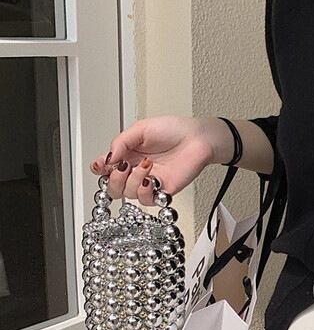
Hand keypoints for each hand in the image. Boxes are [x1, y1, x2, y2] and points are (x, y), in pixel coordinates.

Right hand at [87, 115, 230, 204]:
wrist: (198, 138)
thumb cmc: (173, 130)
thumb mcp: (140, 129)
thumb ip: (120, 143)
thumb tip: (107, 159)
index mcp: (127, 154)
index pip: (105, 168)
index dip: (100, 169)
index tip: (102, 164)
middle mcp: (136, 170)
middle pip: (113, 187)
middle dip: (113, 179)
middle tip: (124, 166)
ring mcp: (149, 181)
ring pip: (128, 194)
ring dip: (133, 181)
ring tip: (146, 165)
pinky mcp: (163, 190)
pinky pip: (147, 200)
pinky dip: (145, 192)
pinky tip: (151, 179)